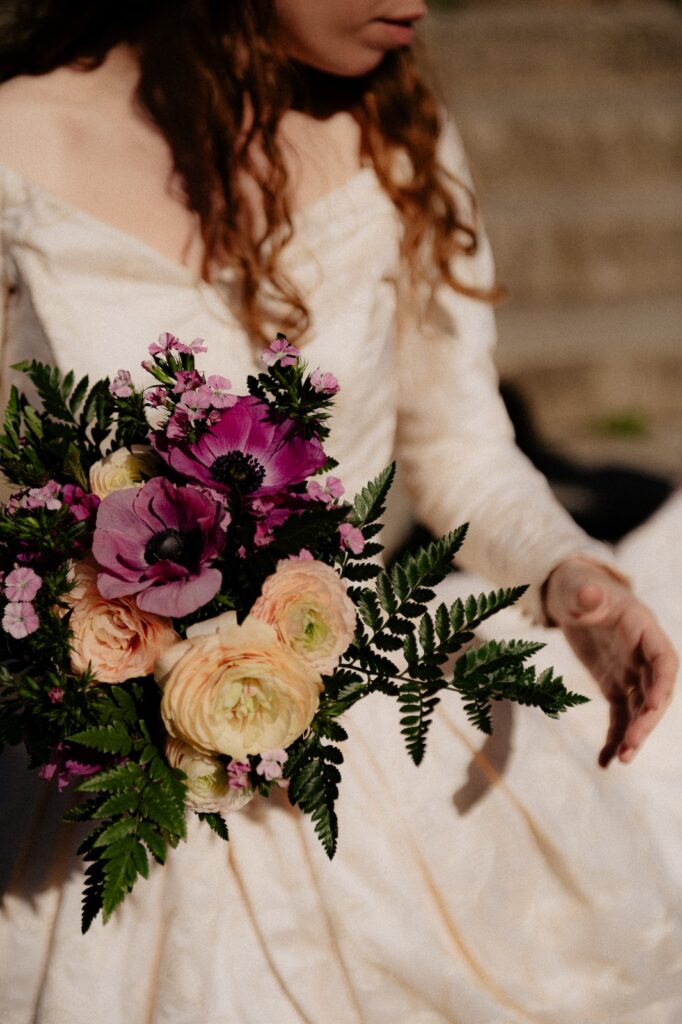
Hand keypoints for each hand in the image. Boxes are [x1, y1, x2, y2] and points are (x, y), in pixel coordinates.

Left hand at [543, 558, 677, 767]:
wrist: (570, 594)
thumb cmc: (577, 585)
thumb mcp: (577, 586)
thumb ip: (586, 594)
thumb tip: (589, 594)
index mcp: (643, 628)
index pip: (664, 659)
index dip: (662, 683)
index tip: (653, 704)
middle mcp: (643, 654)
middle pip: (655, 691)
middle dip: (646, 719)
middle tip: (631, 745)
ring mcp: (631, 671)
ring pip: (639, 709)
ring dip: (633, 735)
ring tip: (621, 760)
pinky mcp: (614, 684)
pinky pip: (618, 715)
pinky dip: (613, 738)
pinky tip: (605, 762)